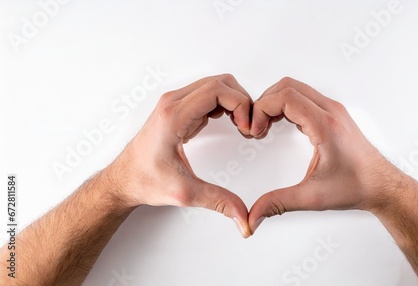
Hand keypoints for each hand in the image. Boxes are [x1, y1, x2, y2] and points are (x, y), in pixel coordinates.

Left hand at [105, 74, 252, 237]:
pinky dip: (224, 104)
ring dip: (234, 101)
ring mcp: (174, 103)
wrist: (123, 180)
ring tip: (240, 125)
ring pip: (215, 85)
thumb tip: (243, 215)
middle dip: (241, 101)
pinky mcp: (178, 108)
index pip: (217, 90)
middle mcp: (173, 103)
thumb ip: (218, 201)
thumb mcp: (185, 193)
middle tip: (247, 126)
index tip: (246, 126)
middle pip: (220, 82)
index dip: (240, 104)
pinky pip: (208, 94)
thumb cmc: (144, 181)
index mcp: (174, 116)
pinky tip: (228, 123)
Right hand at [248, 77, 399, 232]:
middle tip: (255, 126)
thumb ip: (279, 203)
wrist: (382, 186)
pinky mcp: (333, 115)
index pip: (286, 97)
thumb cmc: (357, 186)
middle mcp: (331, 111)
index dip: (262, 109)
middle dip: (264, 102)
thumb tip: (254, 215)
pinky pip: (304, 97)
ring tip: (264, 126)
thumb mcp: (313, 197)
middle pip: (287, 86)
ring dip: (275, 102)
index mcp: (326, 125)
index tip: (254, 129)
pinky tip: (279, 125)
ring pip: (295, 88)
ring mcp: (333, 110)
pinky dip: (286, 105)